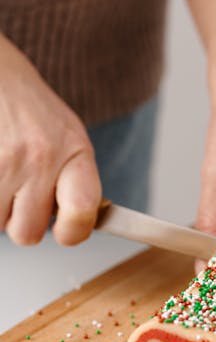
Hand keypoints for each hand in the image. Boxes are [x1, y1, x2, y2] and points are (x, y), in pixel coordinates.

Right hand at [0, 33, 101, 245]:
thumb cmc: (28, 108)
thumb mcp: (67, 135)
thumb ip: (73, 180)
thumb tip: (73, 229)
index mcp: (74, 150)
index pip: (82, 213)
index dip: (73, 232)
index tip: (65, 232)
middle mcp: (40, 157)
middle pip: (28, 233)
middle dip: (19, 219)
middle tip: (17, 189)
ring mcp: (3, 162)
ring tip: (1, 170)